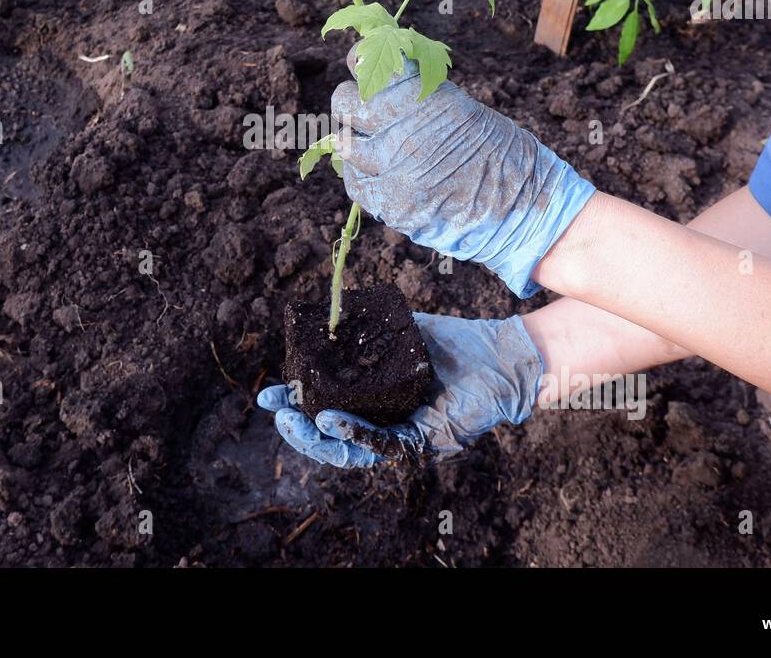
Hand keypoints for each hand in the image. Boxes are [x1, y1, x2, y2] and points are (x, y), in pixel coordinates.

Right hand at [257, 311, 543, 467]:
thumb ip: (368, 331)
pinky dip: (356, 435)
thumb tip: (328, 318)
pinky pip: (385, 445)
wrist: (501, 354)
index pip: (328, 413)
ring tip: (295, 420)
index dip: (297, 407)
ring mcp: (406, 437)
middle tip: (276, 412)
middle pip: (333, 440)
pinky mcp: (426, 442)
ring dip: (319, 438)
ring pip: (353, 452)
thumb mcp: (402, 334)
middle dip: (299, 430)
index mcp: (378, 404)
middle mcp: (388, 426)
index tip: (269, 395)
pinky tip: (334, 422)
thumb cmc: (456, 346)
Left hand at [332, 54, 594, 297]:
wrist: (521, 207)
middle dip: (352, 104)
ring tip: (375, 145)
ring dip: (354, 142)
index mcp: (426, 97)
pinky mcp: (390, 204)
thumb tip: (379, 73)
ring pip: (345, 145)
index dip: (361, 62)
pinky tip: (378, 173)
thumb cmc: (497, 153)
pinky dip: (361, 176)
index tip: (360, 62)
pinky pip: (356, 183)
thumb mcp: (461, 109)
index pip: (371, 67)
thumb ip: (419, 96)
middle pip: (347, 104)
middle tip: (363, 110)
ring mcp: (394, 169)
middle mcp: (404, 129)